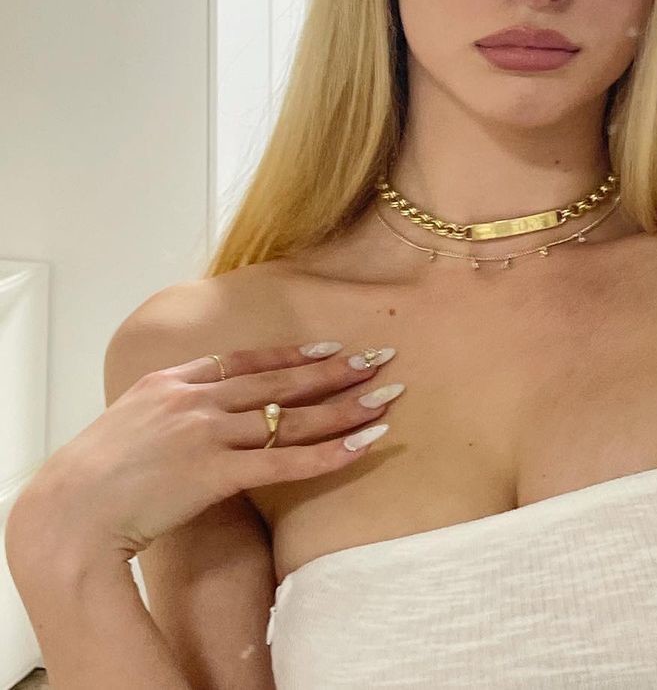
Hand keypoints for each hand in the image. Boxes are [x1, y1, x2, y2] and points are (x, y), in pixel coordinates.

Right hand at [10, 343, 401, 562]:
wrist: (68, 512)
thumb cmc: (91, 479)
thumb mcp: (126, 426)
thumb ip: (165, 415)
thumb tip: (191, 423)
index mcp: (170, 381)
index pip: (244, 360)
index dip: (291, 354)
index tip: (329, 347)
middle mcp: (194, 400)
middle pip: (278, 381)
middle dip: (334, 370)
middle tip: (379, 359)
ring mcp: (206, 433)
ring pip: (290, 417)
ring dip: (344, 407)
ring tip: (386, 398)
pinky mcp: (214, 473)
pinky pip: (283, 461)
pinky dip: (328, 454)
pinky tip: (361, 446)